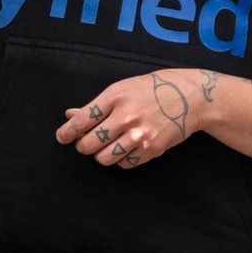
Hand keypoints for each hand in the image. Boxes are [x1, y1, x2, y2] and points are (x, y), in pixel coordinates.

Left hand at [55, 70, 209, 169]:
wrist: (190, 97)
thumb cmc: (153, 89)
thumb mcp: (122, 88)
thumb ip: (96, 105)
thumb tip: (70, 115)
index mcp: (115, 96)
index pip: (82, 120)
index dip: (67, 132)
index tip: (61, 137)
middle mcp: (126, 117)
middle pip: (89, 144)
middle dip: (83, 145)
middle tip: (86, 142)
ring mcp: (139, 135)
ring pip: (103, 159)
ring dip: (100, 155)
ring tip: (106, 146)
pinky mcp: (150, 150)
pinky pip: (123, 164)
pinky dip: (120, 160)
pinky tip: (124, 149)